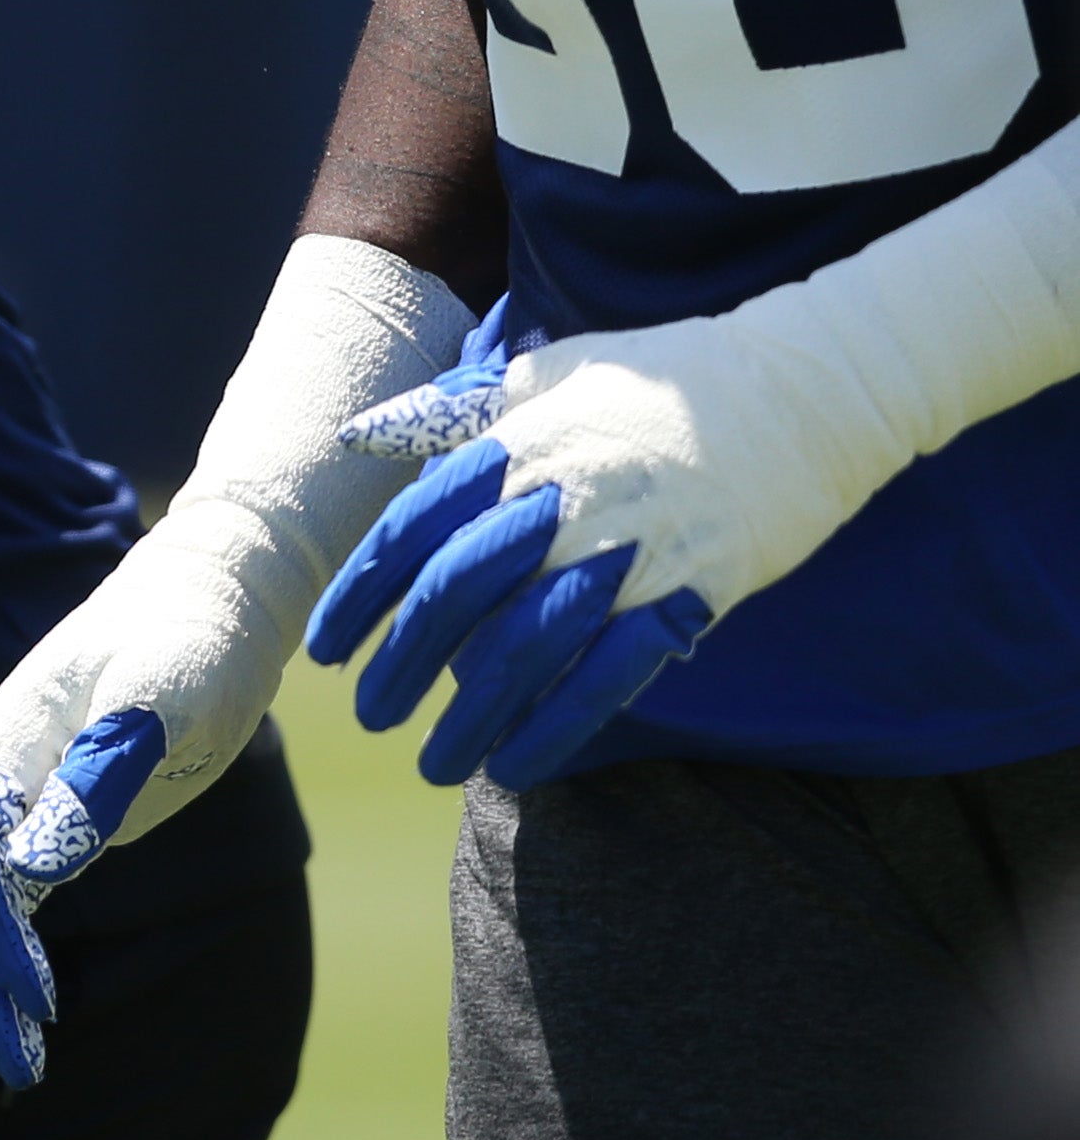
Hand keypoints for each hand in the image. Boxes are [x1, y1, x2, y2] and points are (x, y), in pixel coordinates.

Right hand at [0, 500, 315, 1088]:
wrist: (214, 601)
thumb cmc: (188, 640)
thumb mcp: (156, 702)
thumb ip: (97, 778)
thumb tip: (36, 867)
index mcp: (0, 752)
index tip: (37, 1004)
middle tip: (21, 1068)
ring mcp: (28, 801)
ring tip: (26, 1061)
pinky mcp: (66, 816)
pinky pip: (19, 896)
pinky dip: (16, 956)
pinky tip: (36, 1005)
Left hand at [303, 296, 865, 786]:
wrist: (809, 385)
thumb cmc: (667, 380)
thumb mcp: (551, 373)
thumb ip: (454, 411)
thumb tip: (362, 435)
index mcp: (518, 445)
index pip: (413, 530)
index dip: (362, 596)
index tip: (330, 650)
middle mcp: (562, 498)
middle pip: (456, 595)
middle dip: (404, 665)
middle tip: (373, 716)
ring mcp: (628, 547)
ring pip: (525, 647)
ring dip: (469, 715)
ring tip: (432, 763)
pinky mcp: (690, 589)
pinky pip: (608, 673)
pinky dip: (555, 727)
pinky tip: (515, 766)